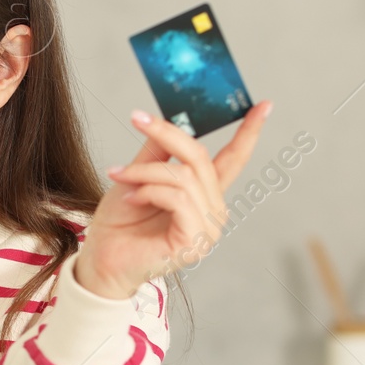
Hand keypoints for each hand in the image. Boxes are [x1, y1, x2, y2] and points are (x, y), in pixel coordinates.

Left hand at [74, 102, 272, 299]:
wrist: (101, 259)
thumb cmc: (119, 224)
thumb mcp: (136, 177)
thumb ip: (157, 152)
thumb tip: (169, 121)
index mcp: (204, 194)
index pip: (232, 159)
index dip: (248, 132)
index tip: (263, 105)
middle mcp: (212, 210)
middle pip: (199, 157)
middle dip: (167, 134)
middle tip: (137, 119)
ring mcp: (207, 228)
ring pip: (184, 176)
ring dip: (146, 171)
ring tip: (120, 176)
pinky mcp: (195, 241)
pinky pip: (177, 198)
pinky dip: (149, 191)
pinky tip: (131, 198)